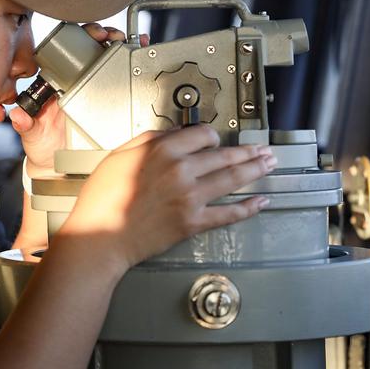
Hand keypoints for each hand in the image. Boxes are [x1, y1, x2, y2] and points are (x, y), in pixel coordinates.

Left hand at [9, 23, 149, 174]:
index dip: (80, 37)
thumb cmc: (44, 146)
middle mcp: (77, 82)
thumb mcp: (32, 135)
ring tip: (133, 41)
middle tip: (113, 36)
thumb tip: (18, 115)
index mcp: (58, 82)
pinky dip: (134, 64)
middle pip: (93, 50)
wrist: (60, 167)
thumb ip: (25, 125)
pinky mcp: (111, 102)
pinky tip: (142, 53)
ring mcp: (96, 90)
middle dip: (106, 36)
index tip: (91, 34)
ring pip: (110, 61)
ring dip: (123, 46)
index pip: (69, 51)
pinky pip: (124, 81)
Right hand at [58, 125, 274, 274]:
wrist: (100, 236)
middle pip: (224, 155)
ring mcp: (190, 198)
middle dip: (247, 151)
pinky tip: (260, 202)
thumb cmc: (103, 199)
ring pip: (232, 180)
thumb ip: (148, 140)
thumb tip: (173, 133)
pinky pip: (228, 214)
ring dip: (255, 170)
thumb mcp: (119, 155)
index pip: (202, 134)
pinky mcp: (193, 222)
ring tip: (269, 164)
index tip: (216, 140)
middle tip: (262, 149)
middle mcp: (181, 171)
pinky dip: (248, 208)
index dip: (212, 136)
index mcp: (162, 150)